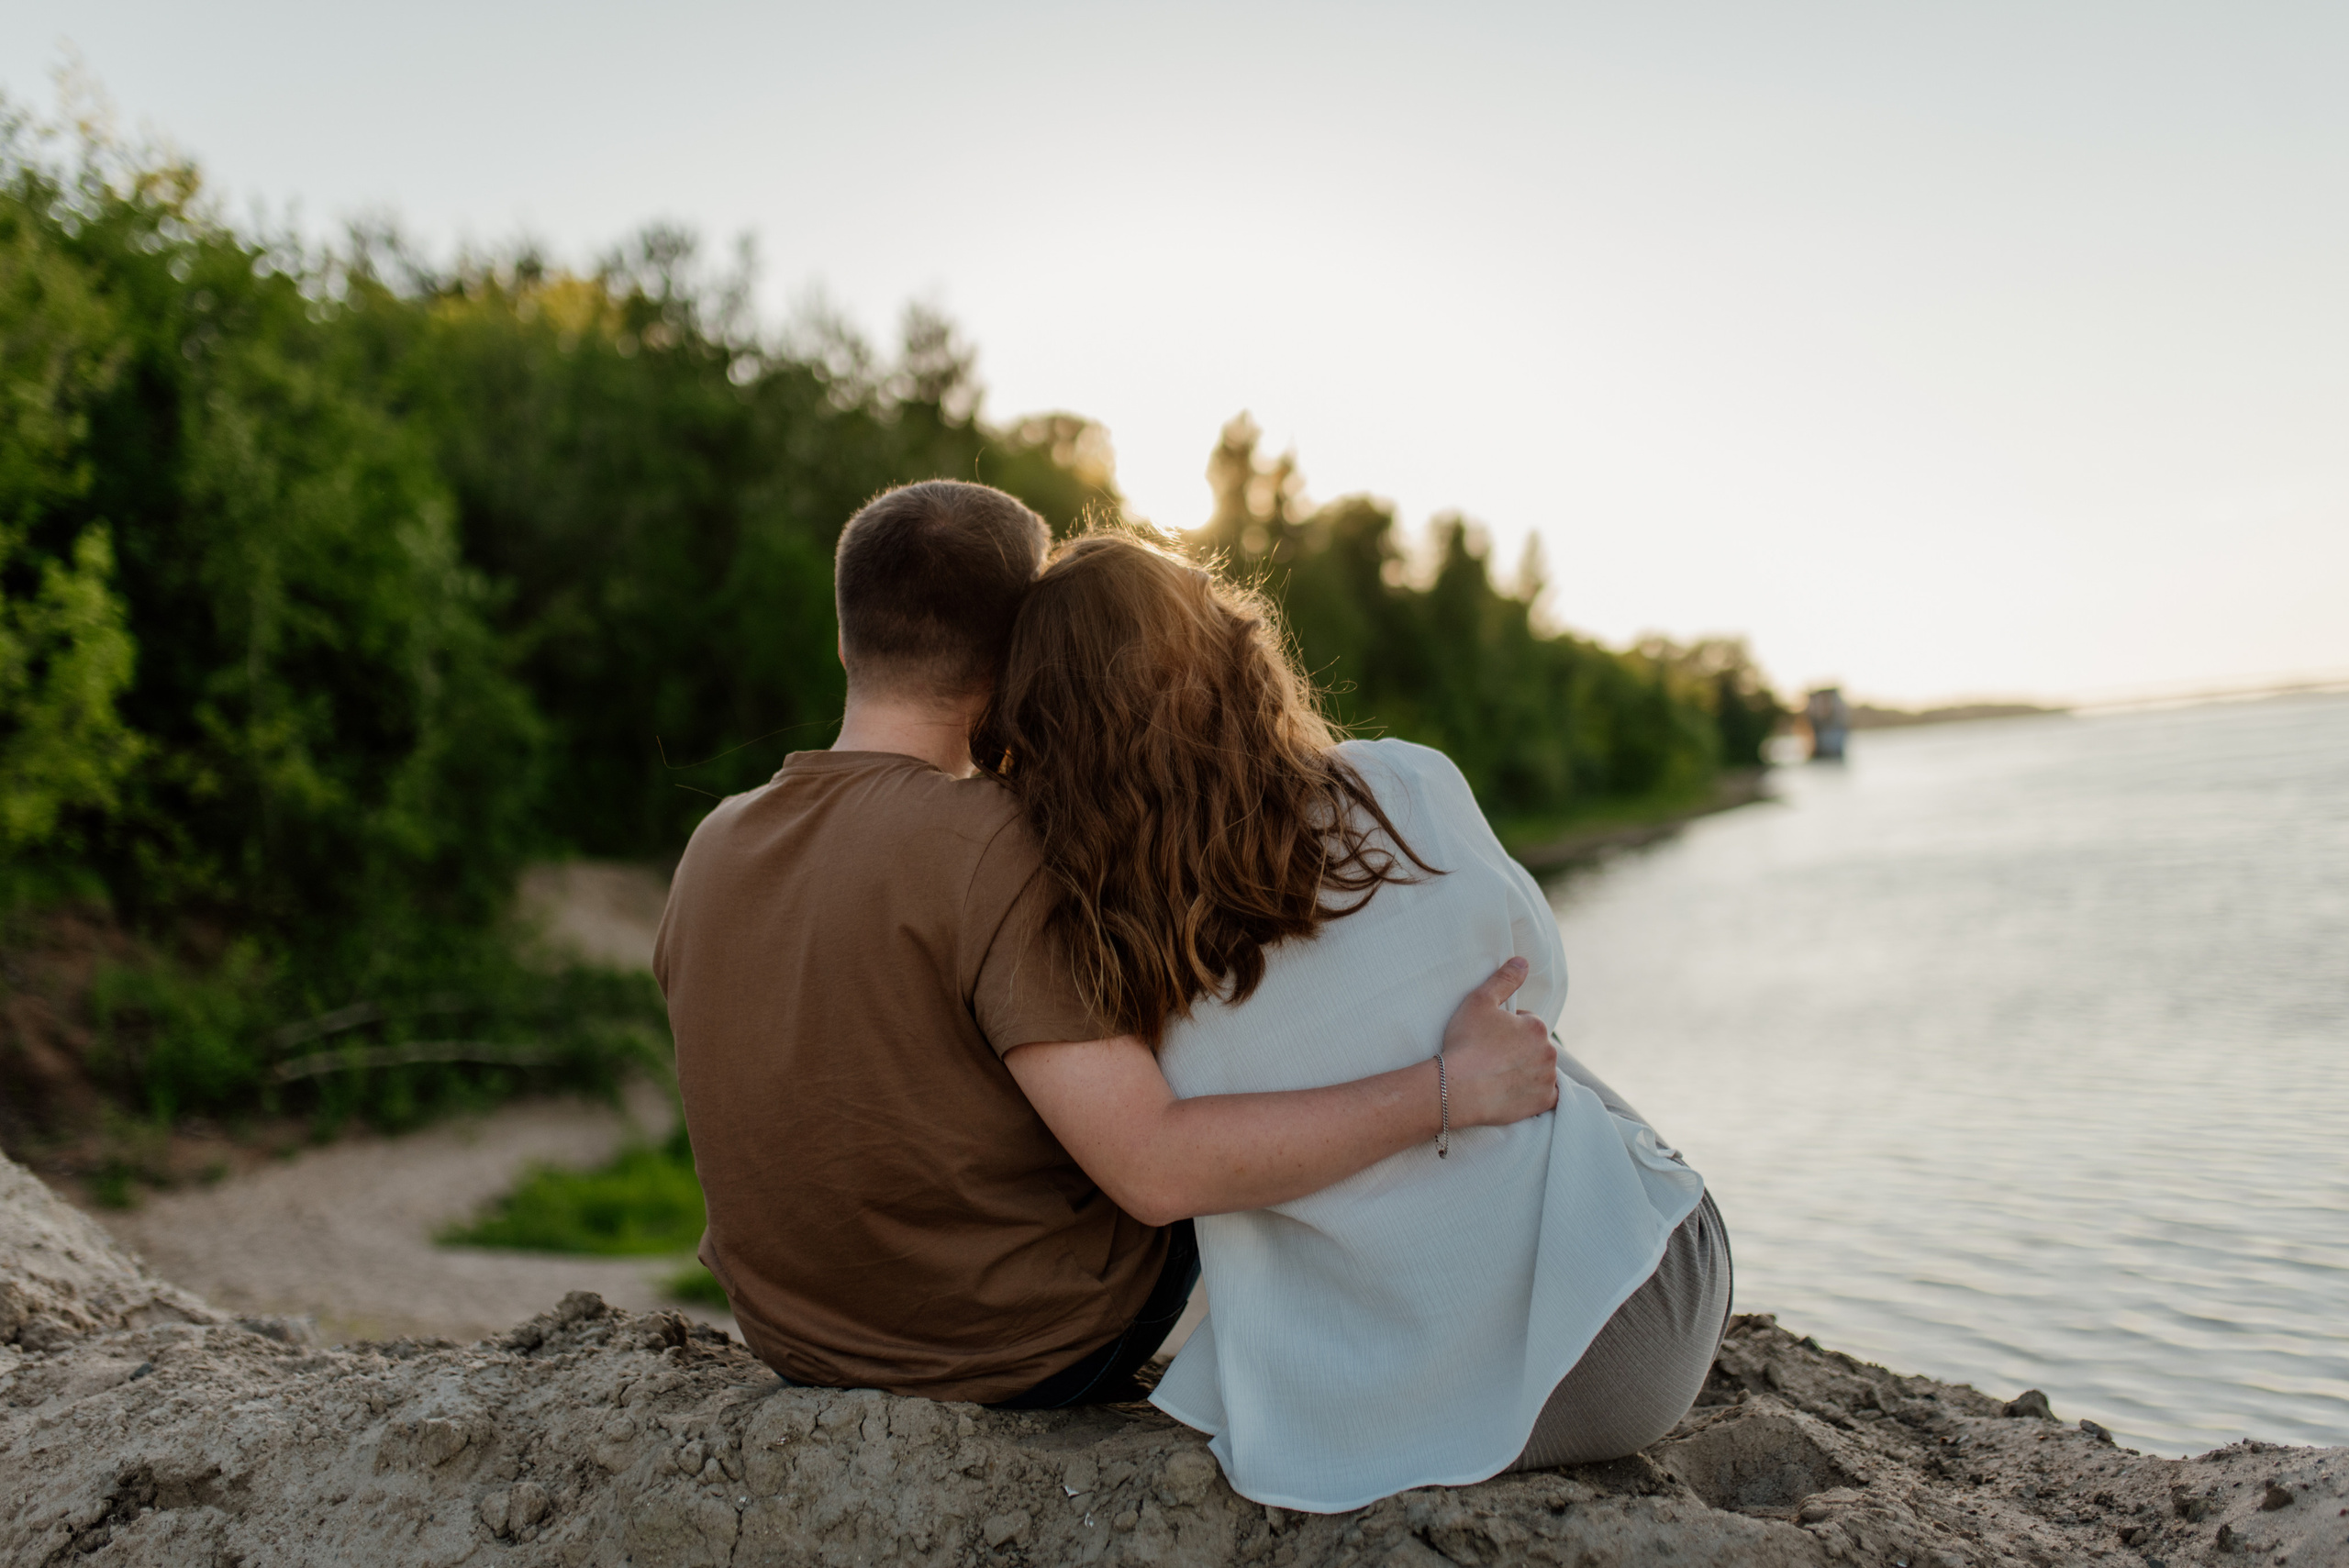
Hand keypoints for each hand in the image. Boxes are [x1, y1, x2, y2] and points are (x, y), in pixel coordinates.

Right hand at [1438, 957, 1559, 1128]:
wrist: (1456, 1088)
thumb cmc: (1466, 1043)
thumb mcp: (1479, 1001)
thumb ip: (1504, 978)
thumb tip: (1523, 961)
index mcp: (1536, 1026)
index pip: (1527, 1022)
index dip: (1506, 1028)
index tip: (1488, 1037)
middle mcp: (1549, 1052)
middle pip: (1536, 1046)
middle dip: (1520, 1049)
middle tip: (1492, 1057)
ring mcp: (1547, 1079)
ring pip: (1541, 1069)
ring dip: (1527, 1069)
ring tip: (1499, 1075)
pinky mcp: (1542, 1102)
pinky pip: (1547, 1095)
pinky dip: (1535, 1093)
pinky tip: (1516, 1091)